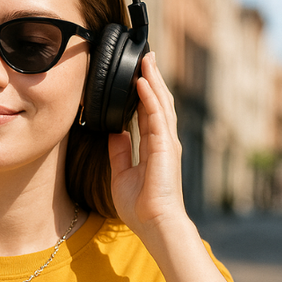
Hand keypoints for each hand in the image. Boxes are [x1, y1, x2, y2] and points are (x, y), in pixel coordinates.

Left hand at [108, 52, 184, 237]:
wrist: (154, 223)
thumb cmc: (140, 206)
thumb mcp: (122, 174)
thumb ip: (120, 151)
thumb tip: (115, 132)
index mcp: (153, 148)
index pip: (149, 113)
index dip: (144, 93)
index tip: (138, 75)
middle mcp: (163, 142)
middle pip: (158, 103)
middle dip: (152, 79)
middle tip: (146, 57)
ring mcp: (166, 143)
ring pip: (160, 103)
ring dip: (153, 80)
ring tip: (146, 60)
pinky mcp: (165, 147)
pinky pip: (157, 116)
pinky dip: (149, 97)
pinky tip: (142, 81)